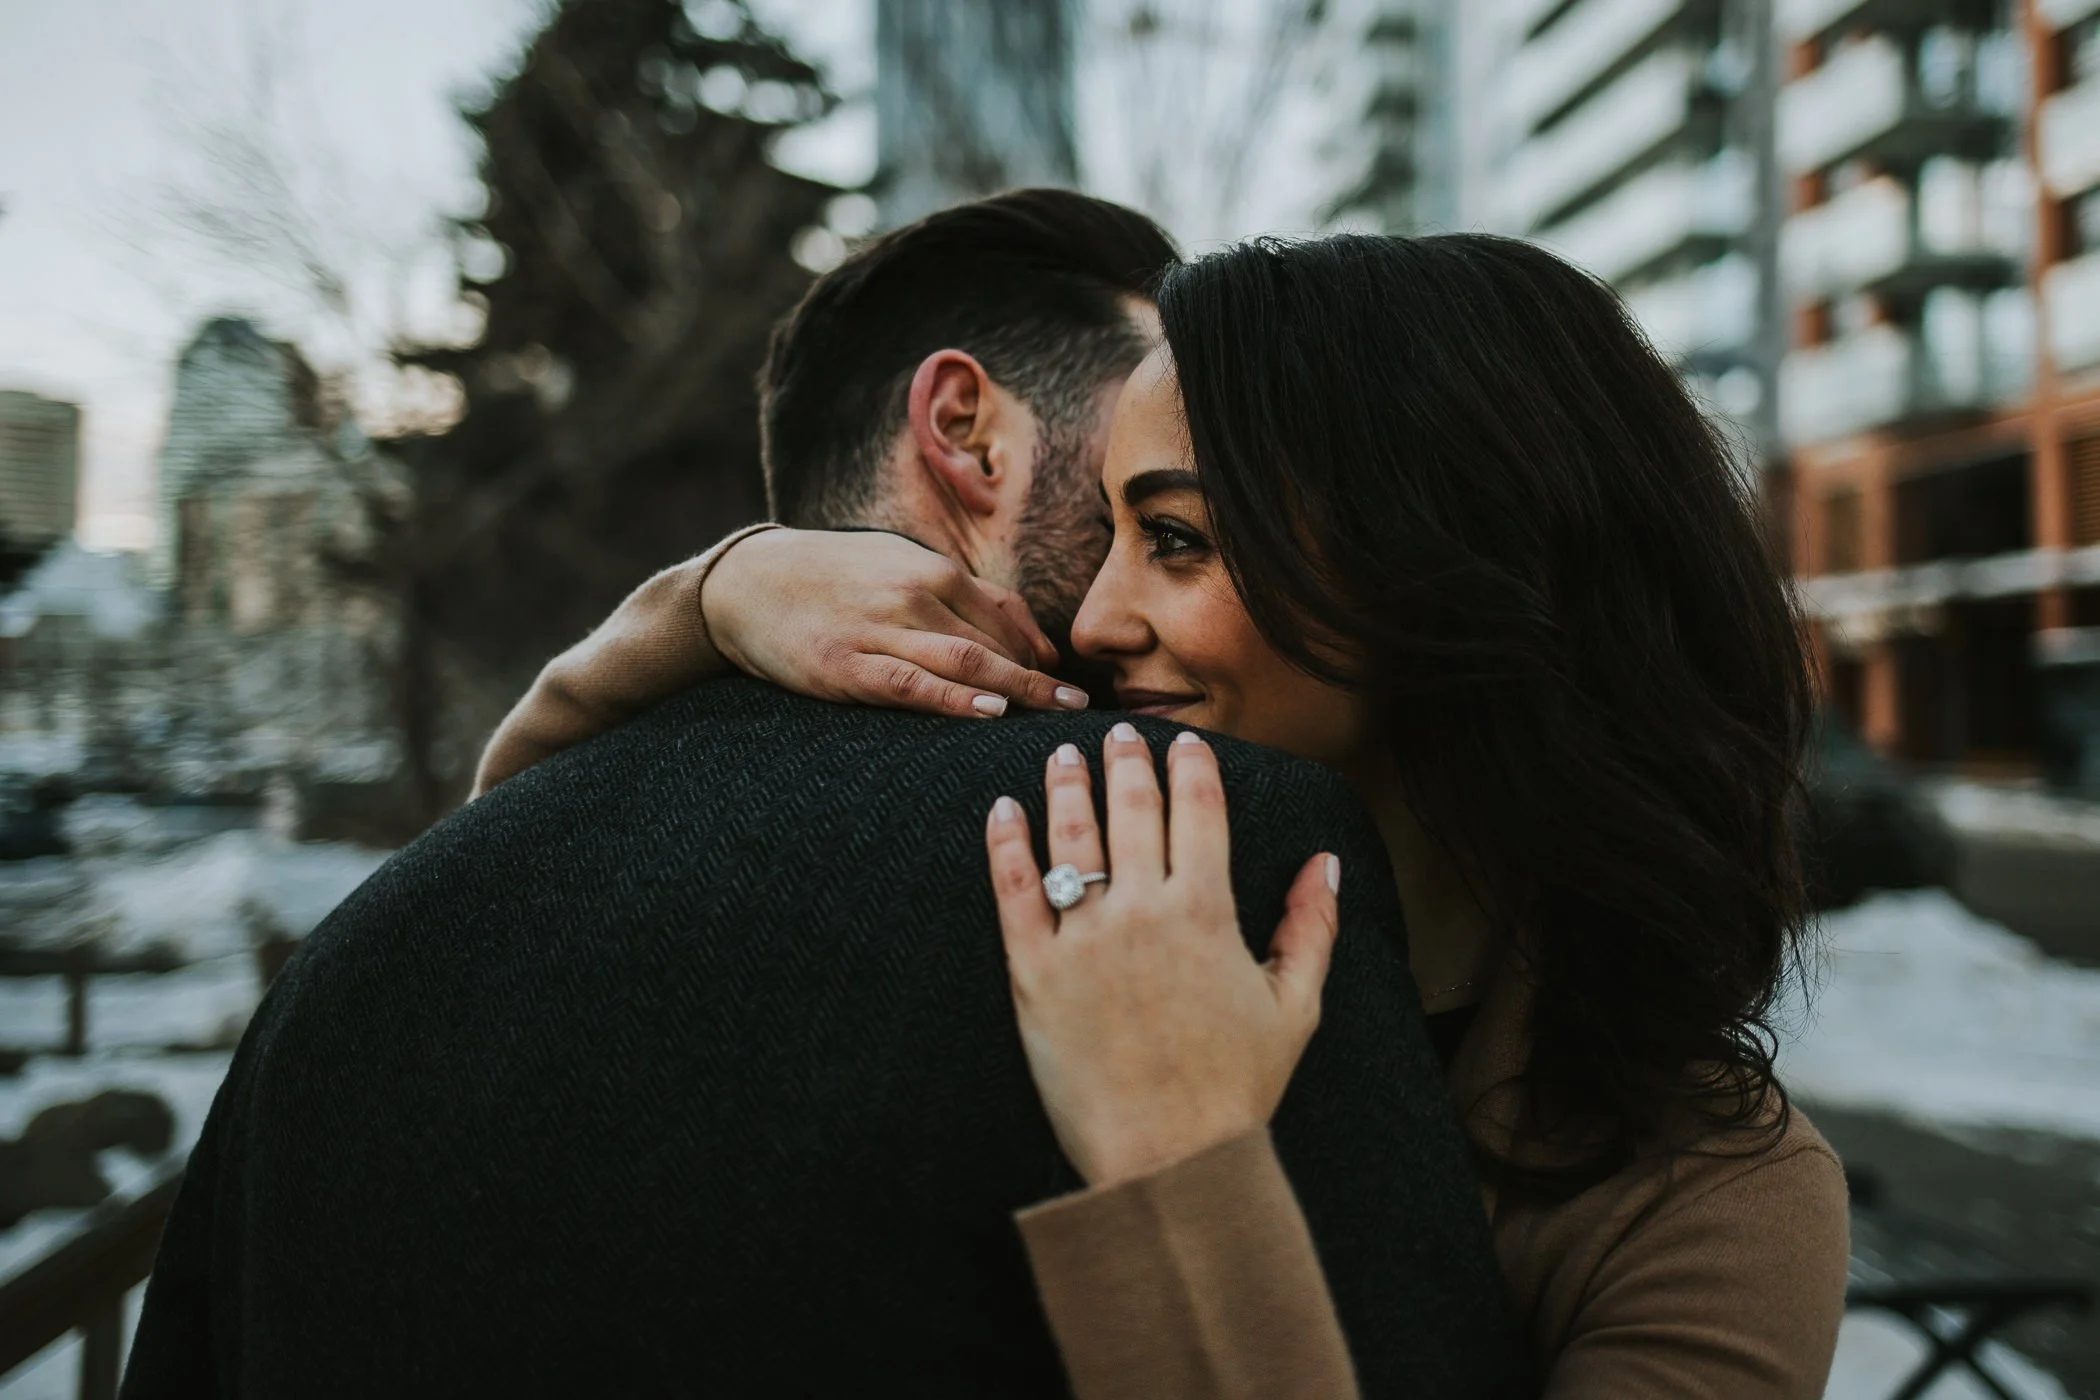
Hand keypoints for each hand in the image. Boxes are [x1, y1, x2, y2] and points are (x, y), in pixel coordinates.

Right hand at [702, 529, 1087, 718]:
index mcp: (931, 570)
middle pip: (995, 643)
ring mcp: (880, 630)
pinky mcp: (848, 667)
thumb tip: (1028, 640)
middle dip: (1043, 680)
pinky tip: (991, 712)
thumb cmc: (832, 578)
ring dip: (1019, 690)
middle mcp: (914, 595)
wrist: (747, 583)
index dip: (1043, 653)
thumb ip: (960, 596)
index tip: (1076, 687)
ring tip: (1058, 716)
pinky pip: (913, 685)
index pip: (1006, 615)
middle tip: (1083, 714)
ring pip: (966, 661)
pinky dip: (956, 698)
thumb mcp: (897, 566)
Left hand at [984, 723, 1340, 1187]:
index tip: (1185, 743)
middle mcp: (1143, 911)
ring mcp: (1084, 939)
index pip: (1199, 811)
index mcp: (1208, 911)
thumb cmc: (1236, 1089)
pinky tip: (1003, 811)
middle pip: (1132, 810)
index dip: (1192, 767)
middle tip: (1117, 734)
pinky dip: (1005, 844)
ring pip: (1070, 837)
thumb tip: (1326, 862)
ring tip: (1062, 754)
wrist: (1169, 1158)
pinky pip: (1013, 891)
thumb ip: (1310, 927)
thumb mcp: (1295, 1007)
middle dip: (1126, 762)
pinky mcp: (1034, 972)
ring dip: (1066, 786)